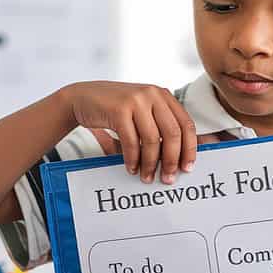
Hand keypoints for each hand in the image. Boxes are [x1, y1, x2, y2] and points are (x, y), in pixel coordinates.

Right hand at [66, 81, 196, 183]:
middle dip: (171, 160)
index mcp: (164, 96)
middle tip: (167, 178)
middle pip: (173, 133)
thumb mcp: (142, 113)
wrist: (83, 98)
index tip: (187, 168)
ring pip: (152, 140)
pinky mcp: (119, 109)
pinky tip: (131, 168)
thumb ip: (159, 127)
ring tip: (146, 177)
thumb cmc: (115, 110)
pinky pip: (132, 141)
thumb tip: (177, 159)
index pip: (186, 125)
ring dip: (150, 164)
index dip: (189, 149)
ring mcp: (137, 100)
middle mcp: (153, 95)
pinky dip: (133, 159)